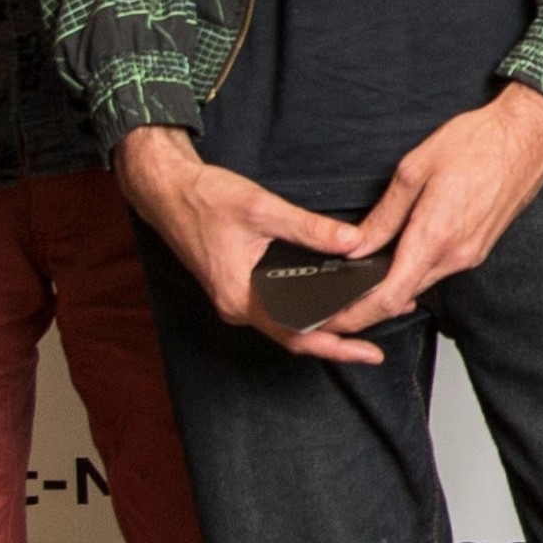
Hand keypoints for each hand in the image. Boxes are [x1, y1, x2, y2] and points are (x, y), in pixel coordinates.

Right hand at [116, 125, 382, 360]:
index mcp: (240, 297)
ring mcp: (237, 299)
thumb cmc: (204, 199)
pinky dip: (305, 311)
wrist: (166, 190)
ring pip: (286, 325)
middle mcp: (237, 307)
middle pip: (294, 337)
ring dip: (323, 328)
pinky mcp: (238, 286)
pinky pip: (277, 309)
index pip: (297, 334)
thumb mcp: (261, 208)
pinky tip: (329, 303)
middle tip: (376, 348)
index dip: (337, 346)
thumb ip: (310, 228)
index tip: (368, 352)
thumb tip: (354, 242)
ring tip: (362, 324)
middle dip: (337, 343)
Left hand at [314, 88, 542, 356]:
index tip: (332, 321)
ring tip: (365, 272)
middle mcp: (455, 256)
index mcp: (434, 237)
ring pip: (421, 283)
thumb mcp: (415, 169)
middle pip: (403, 297)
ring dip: (393, 285)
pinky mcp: (479, 249)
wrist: (528, 136)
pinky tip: (401, 253)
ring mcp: (470, 255)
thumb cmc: (477, 143)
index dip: (357, 315)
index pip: (389, 297)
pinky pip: (439, 269)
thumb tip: (356, 245)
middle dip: (368, 304)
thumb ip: (384, 215)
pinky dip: (415, 269)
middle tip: (337, 297)